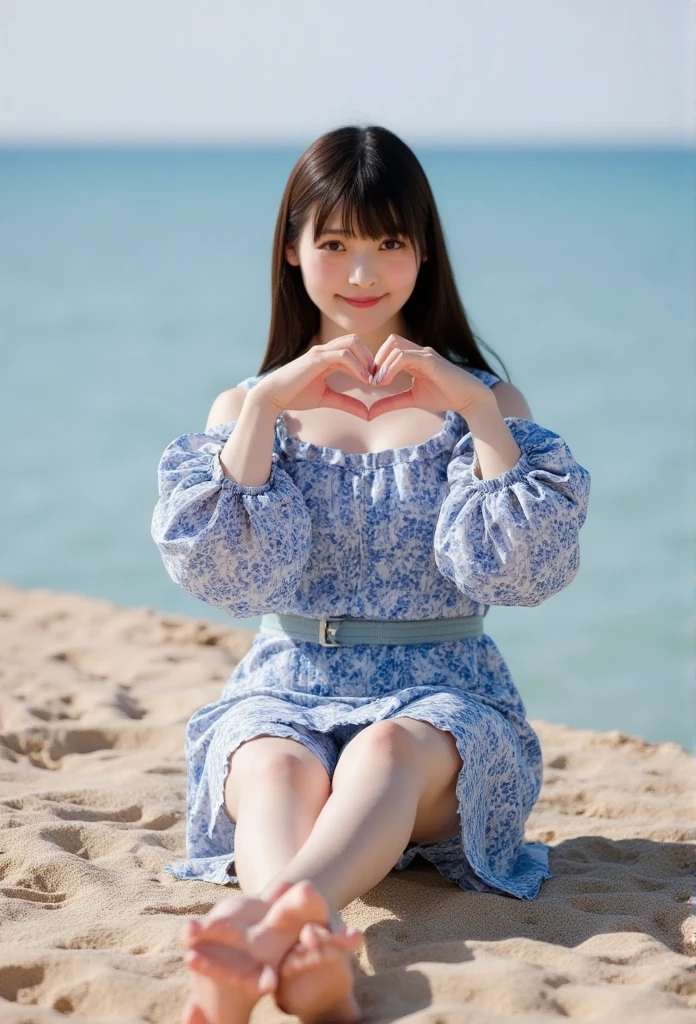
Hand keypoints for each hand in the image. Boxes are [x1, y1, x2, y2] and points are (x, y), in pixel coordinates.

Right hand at [254, 335, 374, 420]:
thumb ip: (347, 403)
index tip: (377, 380)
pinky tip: (364, 380)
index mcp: (327, 357)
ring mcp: (320, 352)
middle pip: (355, 340)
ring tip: (373, 379)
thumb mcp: (327, 400)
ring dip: (366, 359)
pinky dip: (356, 365)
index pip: (353, 349)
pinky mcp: (316, 358)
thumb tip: (367, 414)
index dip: (368, 362)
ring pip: (351, 343)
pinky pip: (342, 355)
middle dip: (370, 356)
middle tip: (378, 377)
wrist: (273, 396)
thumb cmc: (295, 396)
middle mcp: (324, 350)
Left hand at [367, 335, 493, 419]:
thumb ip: (390, 403)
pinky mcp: (430, 360)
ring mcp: (425, 354)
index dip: (376, 362)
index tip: (370, 382)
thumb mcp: (411, 400)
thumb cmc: (443, 397)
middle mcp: (419, 351)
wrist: (468, 399)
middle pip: (390, 341)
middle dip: (377, 359)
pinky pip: (404, 356)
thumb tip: (369, 413)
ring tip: (377, 383)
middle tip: (371, 380)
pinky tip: (385, 382)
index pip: (389, 348)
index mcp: (414, 357)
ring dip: (382, 364)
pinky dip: (391, 367)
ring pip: (396, 346)